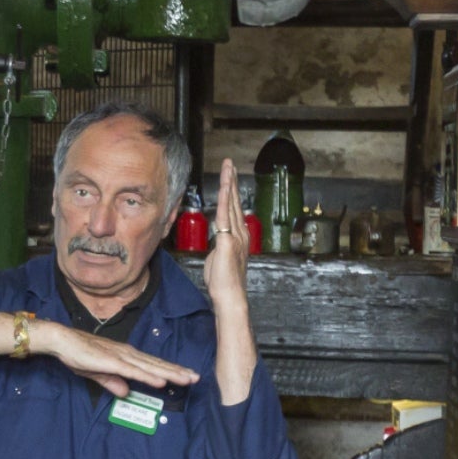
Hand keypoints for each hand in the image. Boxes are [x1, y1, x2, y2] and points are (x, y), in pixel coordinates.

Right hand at [35, 320, 199, 397]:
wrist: (63, 341)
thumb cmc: (79, 354)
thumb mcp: (98, 373)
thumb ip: (112, 382)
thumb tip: (125, 392)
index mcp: (127, 356)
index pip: (153, 365)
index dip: (170, 371)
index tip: (187, 376)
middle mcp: (129, 354)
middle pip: (157, 365)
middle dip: (178, 372)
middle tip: (197, 378)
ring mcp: (122, 358)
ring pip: (151, 368)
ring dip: (169, 374)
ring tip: (187, 379)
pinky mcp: (112, 362)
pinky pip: (134, 372)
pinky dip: (148, 377)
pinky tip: (161, 381)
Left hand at [205, 157, 249, 307]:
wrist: (230, 294)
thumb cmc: (224, 281)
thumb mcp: (220, 257)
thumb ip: (219, 245)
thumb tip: (217, 239)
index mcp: (239, 236)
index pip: (233, 208)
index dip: (231, 191)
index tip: (229, 177)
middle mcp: (240, 232)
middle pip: (234, 201)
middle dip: (231, 181)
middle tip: (230, 164)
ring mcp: (235, 235)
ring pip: (231, 203)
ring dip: (229, 184)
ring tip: (228, 167)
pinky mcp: (227, 240)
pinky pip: (224, 215)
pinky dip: (224, 199)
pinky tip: (224, 187)